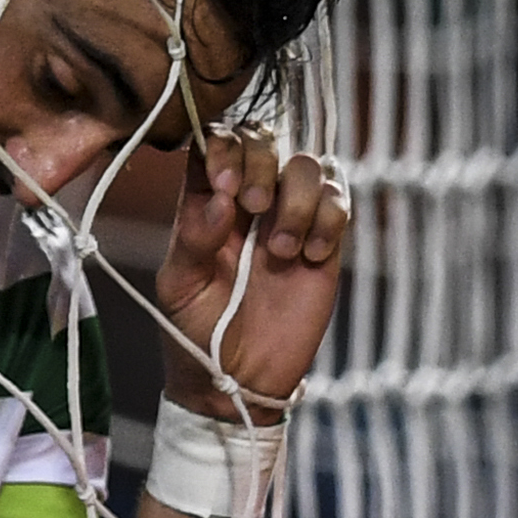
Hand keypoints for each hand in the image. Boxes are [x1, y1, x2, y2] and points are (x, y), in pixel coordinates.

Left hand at [154, 126, 347, 420]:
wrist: (238, 377)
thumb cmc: (194, 330)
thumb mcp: (178, 286)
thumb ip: (192, 239)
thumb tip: (221, 198)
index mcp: (204, 202)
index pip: (215, 141)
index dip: (224, 148)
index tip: (225, 185)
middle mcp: (247, 200)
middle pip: (264, 140)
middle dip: (260, 165)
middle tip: (254, 209)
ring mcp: (288, 217)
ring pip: (306, 165)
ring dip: (297, 200)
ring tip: (282, 251)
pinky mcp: (324, 240)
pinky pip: (339, 200)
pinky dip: (330, 218)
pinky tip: (312, 256)